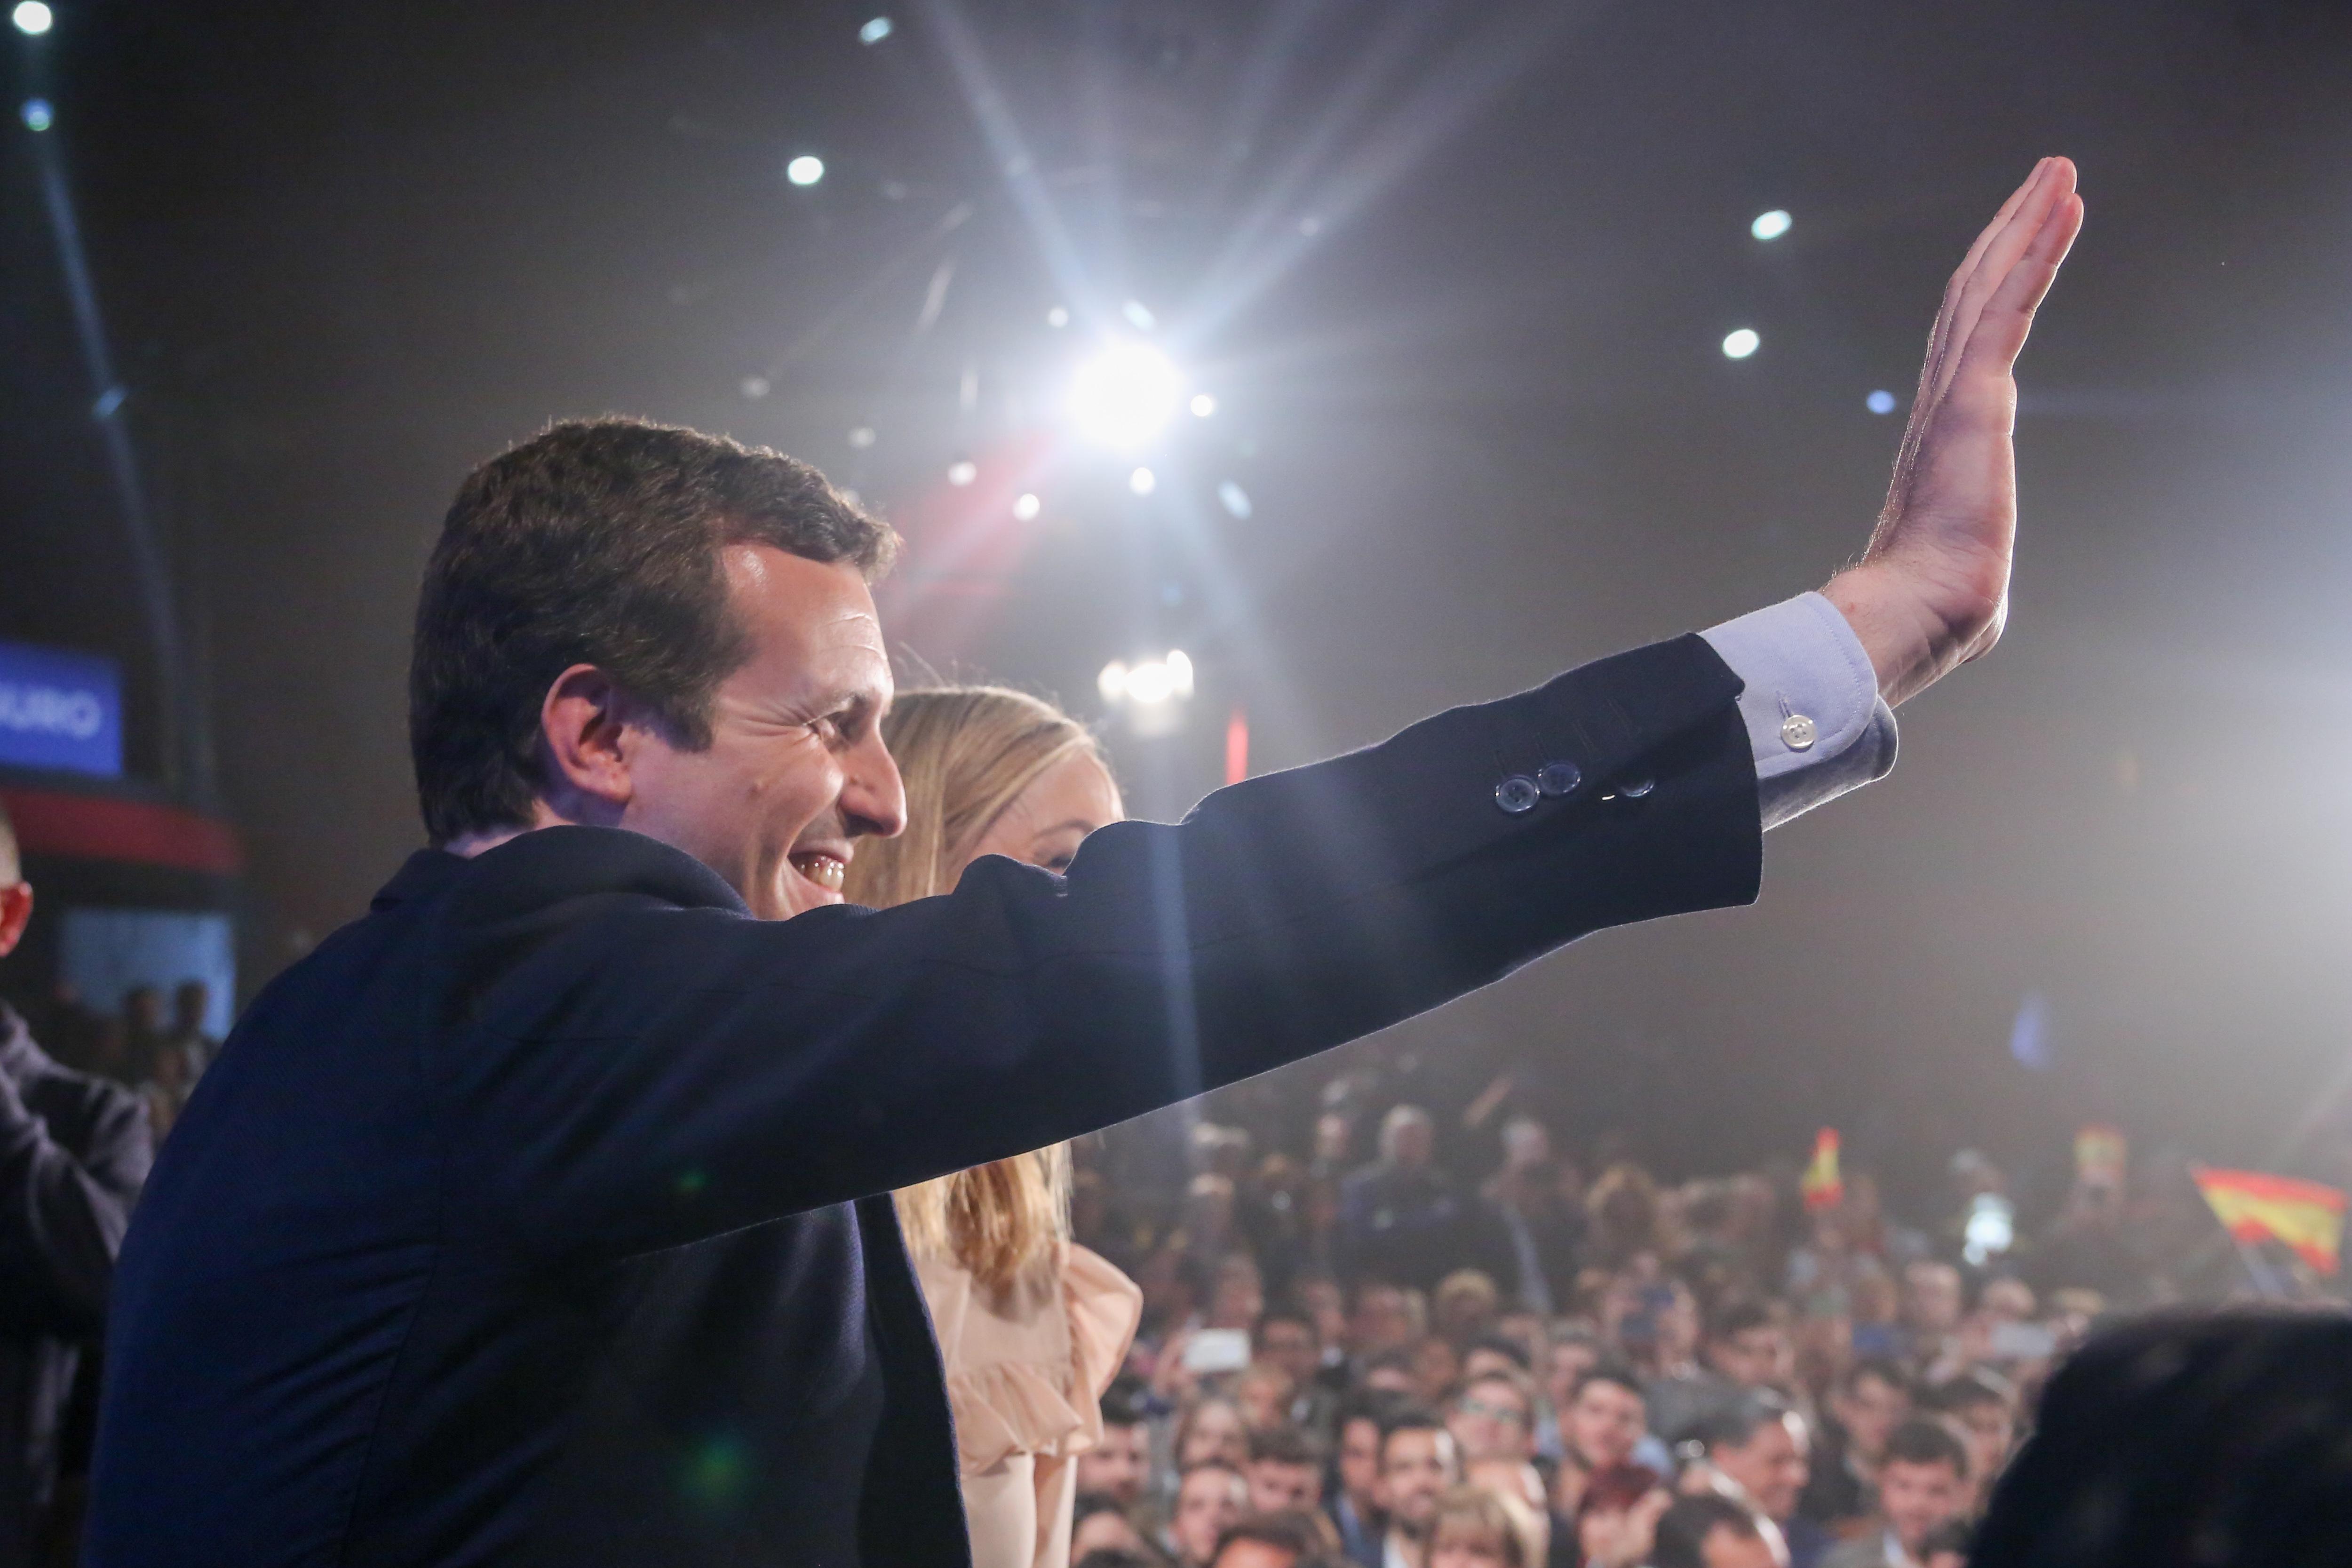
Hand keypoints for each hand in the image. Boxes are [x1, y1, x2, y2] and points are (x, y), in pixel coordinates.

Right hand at [1826, 158, 2084, 705]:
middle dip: (2010, 230)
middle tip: (2043, 178)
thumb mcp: (1967, 566)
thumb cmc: (1941, 605)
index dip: (1991, 282)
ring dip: (2027, 222)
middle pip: (1976, 293)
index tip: (2016, 238)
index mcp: (1942, 433)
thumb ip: (1969, 558)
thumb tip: (1976, 607)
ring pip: (1991, 285)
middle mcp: (1944, 399)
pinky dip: (2036, 253)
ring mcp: (1957, 393)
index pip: (1969, 340)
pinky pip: (2011, 306)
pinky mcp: (1976, 396)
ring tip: (2058, 172)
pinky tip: (2062, 210)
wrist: (1921, 611)